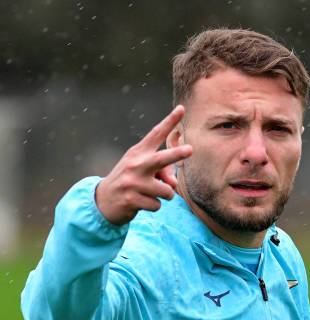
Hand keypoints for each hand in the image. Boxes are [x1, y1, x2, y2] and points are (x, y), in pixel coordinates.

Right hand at [95, 105, 192, 224]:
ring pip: (167, 190)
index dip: (170, 121)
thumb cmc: (130, 180)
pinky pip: (158, 205)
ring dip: (165, 195)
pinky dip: (154, 206)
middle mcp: (135, 165)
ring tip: (150, 193)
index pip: (156, 134)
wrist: (103, 200)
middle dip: (177, 154)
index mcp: (138, 152)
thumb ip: (162, 173)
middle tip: (191, 149)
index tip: (182, 108)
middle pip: (161, 159)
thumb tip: (173, 185)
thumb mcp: (142, 171)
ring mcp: (133, 182)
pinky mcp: (131, 199)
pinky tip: (141, 202)